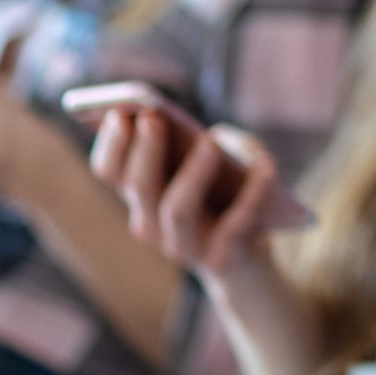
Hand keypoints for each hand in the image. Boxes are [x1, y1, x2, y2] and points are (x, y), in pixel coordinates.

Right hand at [91, 109, 294, 288]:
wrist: (249, 262)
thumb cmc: (229, 197)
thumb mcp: (221, 162)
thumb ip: (212, 142)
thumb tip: (211, 138)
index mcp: (141, 196)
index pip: (110, 171)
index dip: (111, 143)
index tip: (120, 112)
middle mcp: (151, 224)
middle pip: (140, 187)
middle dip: (145, 150)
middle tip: (154, 117)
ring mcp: (183, 247)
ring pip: (177, 211)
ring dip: (193, 173)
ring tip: (210, 142)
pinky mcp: (219, 260)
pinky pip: (233, 226)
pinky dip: (251, 196)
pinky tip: (266, 168)